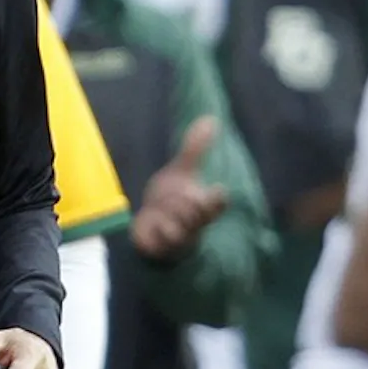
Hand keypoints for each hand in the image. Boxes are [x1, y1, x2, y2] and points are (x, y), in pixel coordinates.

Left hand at [132, 115, 228, 259]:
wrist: (149, 226)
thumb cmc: (170, 197)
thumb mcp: (182, 170)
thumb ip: (196, 147)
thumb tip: (211, 119)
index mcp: (204, 205)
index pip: (218, 203)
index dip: (217, 198)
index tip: (217, 190)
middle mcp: (196, 223)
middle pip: (194, 210)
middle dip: (182, 201)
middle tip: (174, 199)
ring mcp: (181, 238)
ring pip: (178, 224)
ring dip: (165, 213)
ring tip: (160, 212)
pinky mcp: (164, 249)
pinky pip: (162, 237)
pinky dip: (156, 227)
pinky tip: (152, 223)